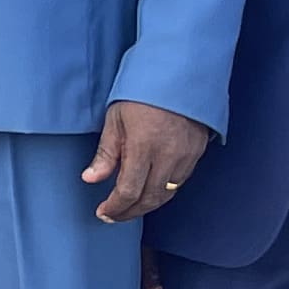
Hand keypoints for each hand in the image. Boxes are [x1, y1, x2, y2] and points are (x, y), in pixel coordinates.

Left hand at [83, 102, 212, 224]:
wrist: (180, 74)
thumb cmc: (143, 93)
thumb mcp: (116, 120)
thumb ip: (106, 154)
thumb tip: (91, 178)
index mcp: (144, 147)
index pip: (129, 191)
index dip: (116, 207)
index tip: (104, 212)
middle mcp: (168, 156)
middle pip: (149, 199)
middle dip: (130, 212)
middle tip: (114, 215)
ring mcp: (186, 156)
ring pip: (167, 193)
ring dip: (147, 204)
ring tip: (129, 207)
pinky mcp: (197, 152)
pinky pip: (180, 182)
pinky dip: (163, 191)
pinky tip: (150, 190)